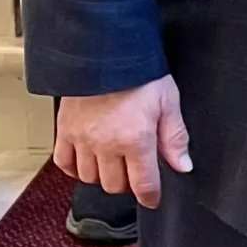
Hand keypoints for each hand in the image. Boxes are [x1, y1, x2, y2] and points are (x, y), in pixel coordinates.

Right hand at [55, 76, 190, 209]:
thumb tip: (182, 166)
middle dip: (128, 184)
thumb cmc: (139, 72)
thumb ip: (174, 137)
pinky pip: (64, 163)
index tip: (152, 198)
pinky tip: (87, 161)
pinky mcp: (65, 129)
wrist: (105, 49)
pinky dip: (75, 168)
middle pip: (115, 185)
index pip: (143, 185)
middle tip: (135, 171)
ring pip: (90, 178)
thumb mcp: (168, 102)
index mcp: (135, 139)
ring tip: (113, 162)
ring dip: (103, 176)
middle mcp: (106, 144)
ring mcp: (83, 138)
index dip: (150, 196)